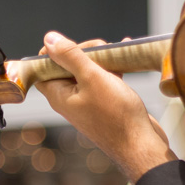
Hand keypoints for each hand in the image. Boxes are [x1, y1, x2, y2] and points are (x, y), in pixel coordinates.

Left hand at [35, 31, 176, 182]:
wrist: (142, 145)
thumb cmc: (117, 115)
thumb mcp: (92, 78)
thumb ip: (70, 57)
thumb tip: (48, 38)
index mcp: (59, 95)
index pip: (43, 68)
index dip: (55, 52)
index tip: (74, 47)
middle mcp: (70, 99)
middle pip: (66, 66)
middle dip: (83, 51)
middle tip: (101, 50)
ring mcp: (88, 102)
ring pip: (87, 71)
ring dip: (100, 58)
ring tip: (116, 53)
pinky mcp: (105, 104)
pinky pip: (103, 79)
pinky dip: (112, 67)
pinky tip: (125, 56)